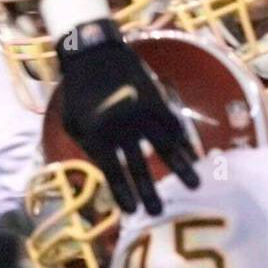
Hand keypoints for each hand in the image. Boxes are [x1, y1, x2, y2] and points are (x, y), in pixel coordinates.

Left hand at [55, 19, 198, 214]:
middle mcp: (122, 127)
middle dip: (149, 191)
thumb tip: (108, 167)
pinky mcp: (155, 100)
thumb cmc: (78, 91)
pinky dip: (184, 142)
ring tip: (195, 186)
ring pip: (165, 146)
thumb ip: (88, 146)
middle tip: (158, 213)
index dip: (122, 193)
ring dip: (181, 168)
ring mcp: (141, 113)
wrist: (94, 54)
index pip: (112, 171)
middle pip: (139, 165)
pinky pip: (173, 125)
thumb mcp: (72, 122)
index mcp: (97, 134)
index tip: (132, 212)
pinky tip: (194, 156)